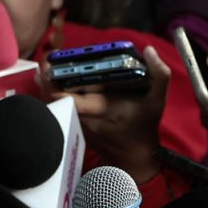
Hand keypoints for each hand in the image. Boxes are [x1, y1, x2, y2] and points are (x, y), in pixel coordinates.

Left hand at [42, 45, 171, 184]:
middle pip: (53, 96)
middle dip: (48, 76)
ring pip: (52, 102)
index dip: (53, 78)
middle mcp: (82, 116)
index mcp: (100, 108)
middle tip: (50, 57)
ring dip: (48, 84)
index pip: (66, 96)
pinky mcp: (73, 125)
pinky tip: (55, 80)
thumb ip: (159, 75)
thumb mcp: (157, 101)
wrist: (133, 157)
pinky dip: (54, 93)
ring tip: (50, 65)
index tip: (52, 60)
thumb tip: (149, 51)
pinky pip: (57, 107)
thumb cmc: (143, 127)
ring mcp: (75, 122)